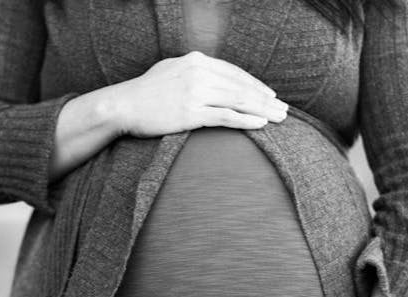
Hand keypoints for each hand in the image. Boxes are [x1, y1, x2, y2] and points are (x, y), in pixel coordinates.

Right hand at [104, 50, 288, 136]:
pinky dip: (245, 120)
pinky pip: (225, 116)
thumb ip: (194, 72)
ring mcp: (195, 92)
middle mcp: (199, 72)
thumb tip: (213, 79)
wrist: (123, 106)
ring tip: (279, 119)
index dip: (256, 85)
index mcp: (196, 60)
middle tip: (284, 110)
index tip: (271, 96)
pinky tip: (260, 125)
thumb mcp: (171, 70)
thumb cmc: (146, 92)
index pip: (235, 73)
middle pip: (241, 86)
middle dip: (266, 100)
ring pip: (238, 100)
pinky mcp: (190, 113)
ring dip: (262, 110)